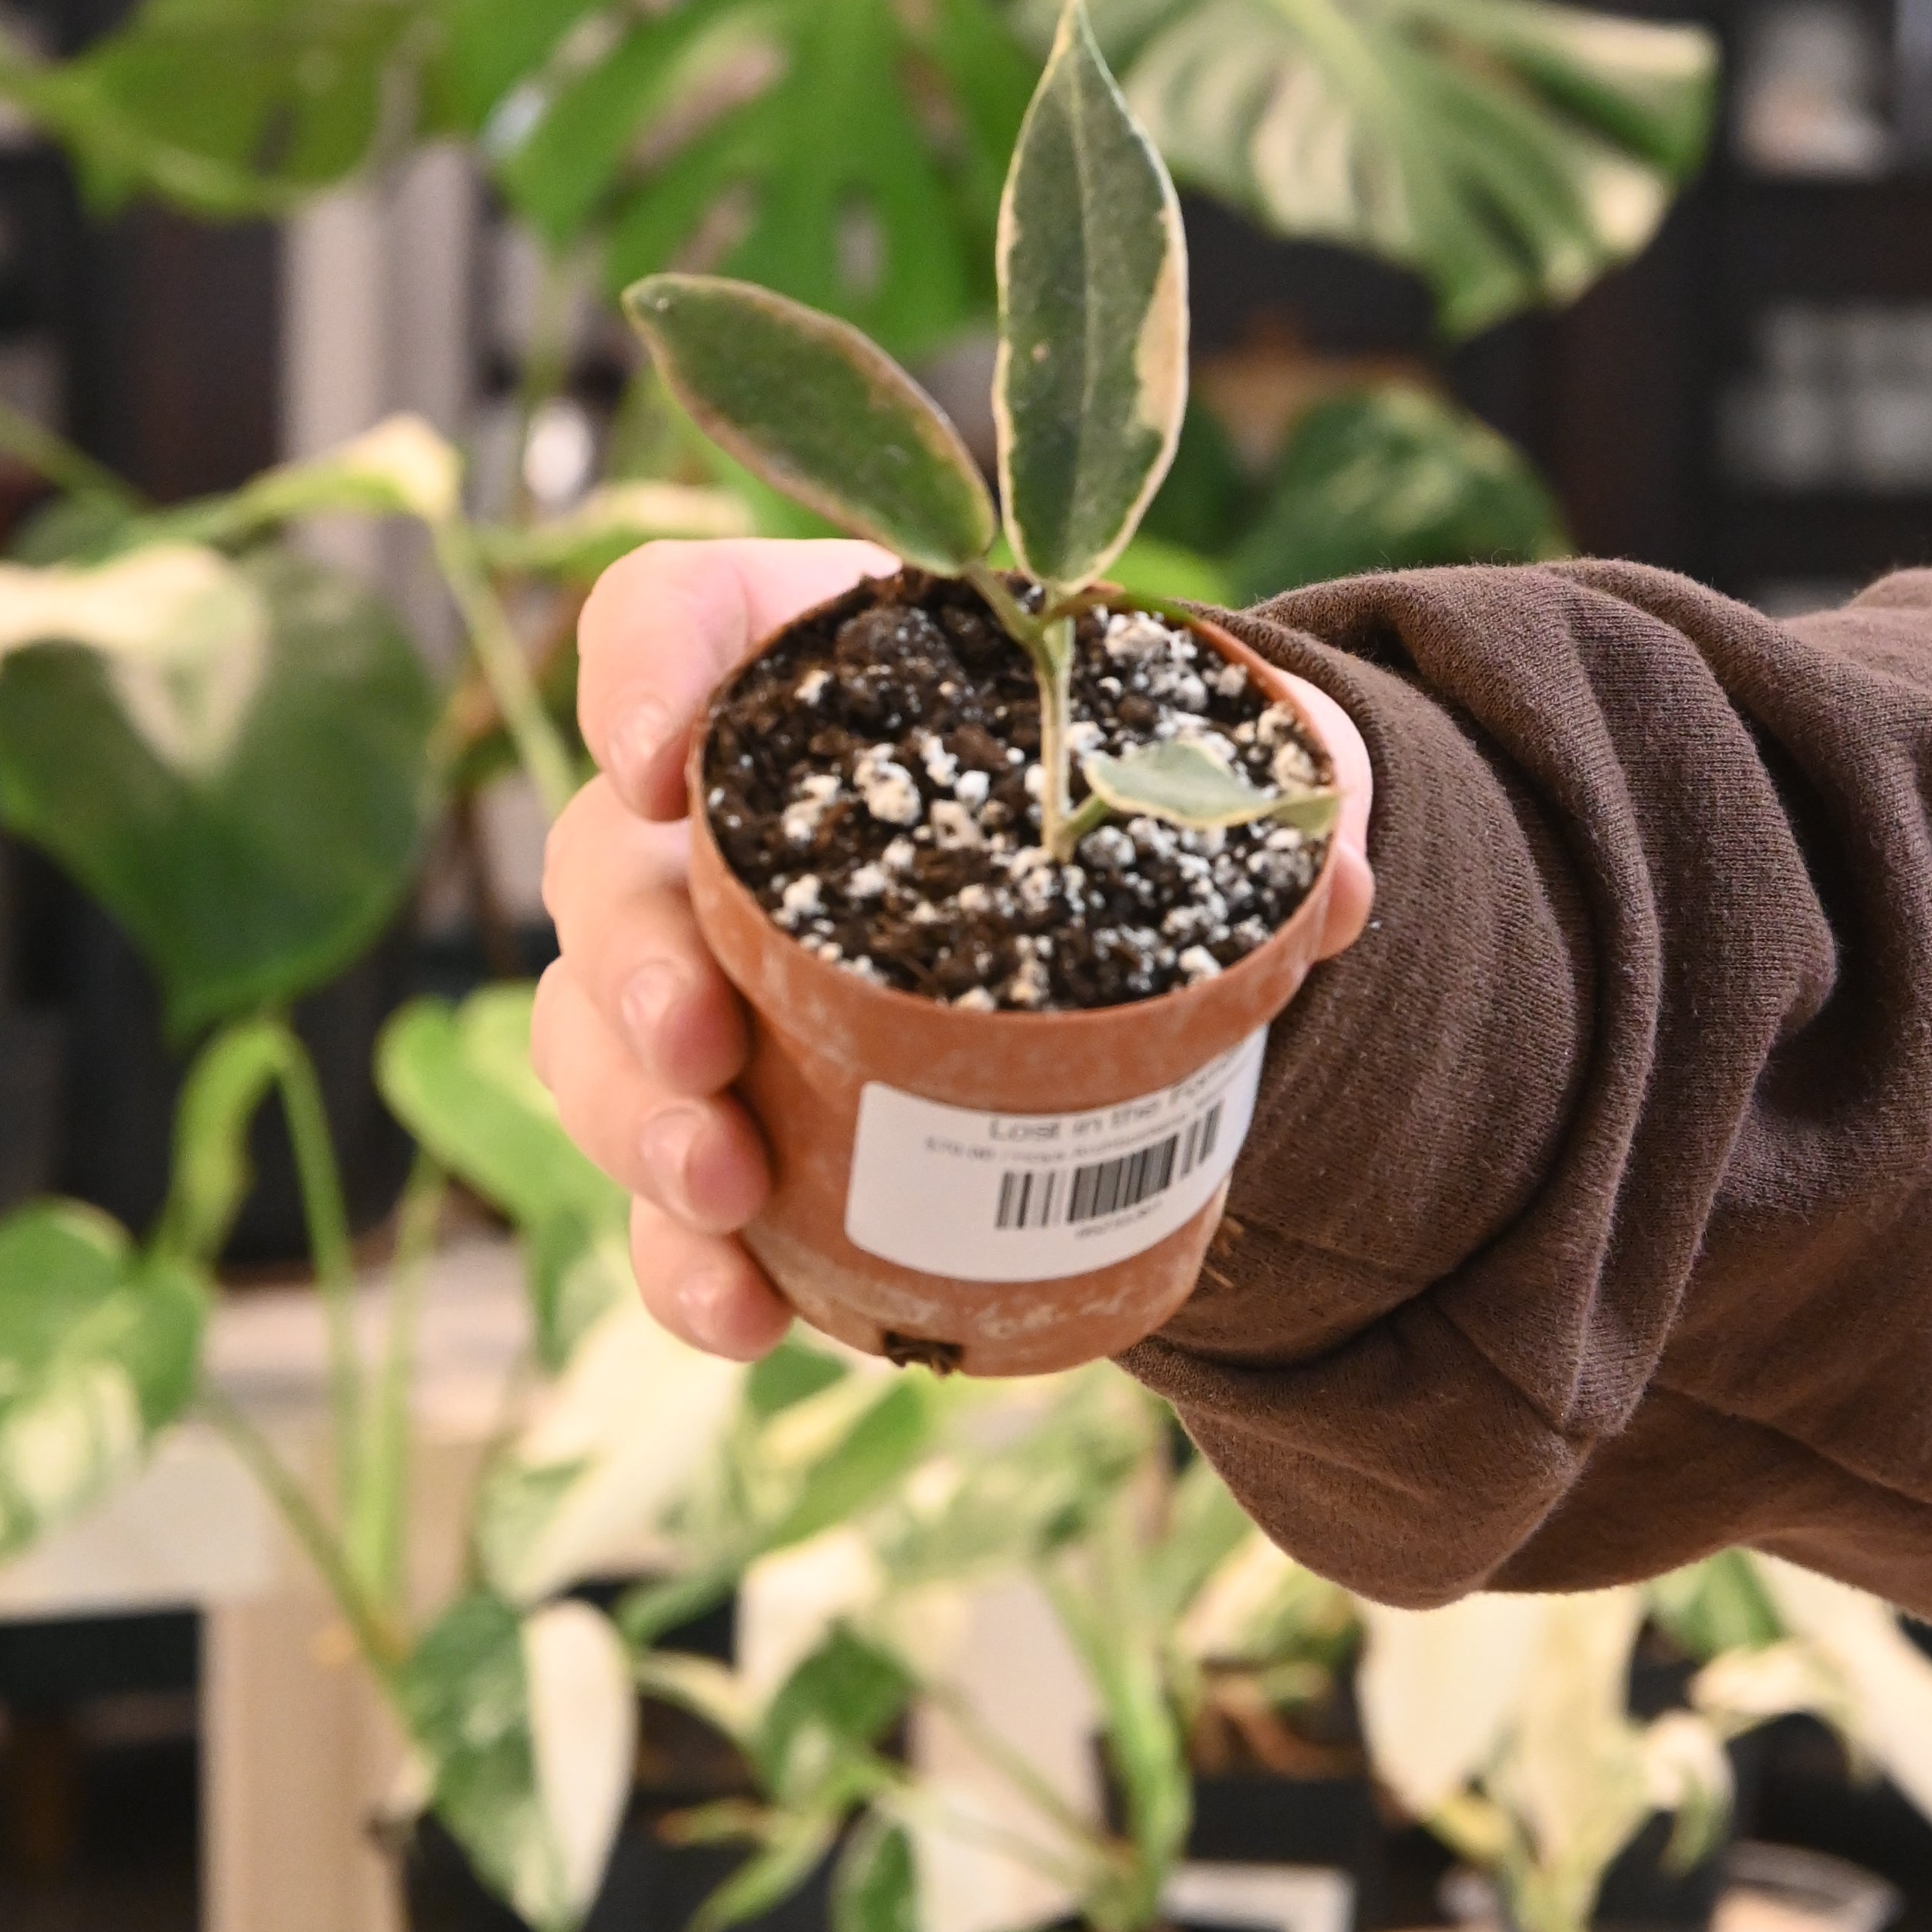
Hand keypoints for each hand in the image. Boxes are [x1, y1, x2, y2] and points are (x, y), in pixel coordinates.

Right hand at [534, 537, 1375, 1360]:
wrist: (1108, 935)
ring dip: (637, 1122)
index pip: (674, 617)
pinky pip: (663, 1208)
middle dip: (633, 961)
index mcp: (810, 676)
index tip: (661, 755)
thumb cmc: (1103, 792)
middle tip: (700, 1035)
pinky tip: (748, 1313)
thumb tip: (1335, 888)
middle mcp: (713, 827)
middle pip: (601, 866)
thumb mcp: (1194, 758)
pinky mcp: (728, 1131)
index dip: (637, 672)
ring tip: (726, 1184)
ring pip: (595, 1044)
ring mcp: (696, 987)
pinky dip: (686, 1267)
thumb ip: (1270, 781)